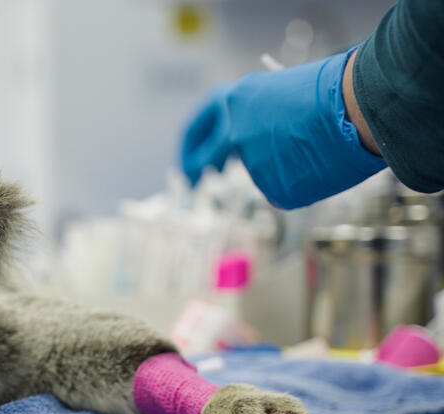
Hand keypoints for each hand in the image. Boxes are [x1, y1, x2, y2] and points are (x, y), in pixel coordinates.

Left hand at [180, 49, 386, 209]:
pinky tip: (318, 165)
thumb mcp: (281, 93)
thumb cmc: (333, 91)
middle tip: (202, 179)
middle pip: (207, 160)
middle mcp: (235, 132)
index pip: (197, 127)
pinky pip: (281, 189)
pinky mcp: (272, 187)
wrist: (359, 107)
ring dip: (278, 167)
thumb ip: (258, 116)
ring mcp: (252, 162)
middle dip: (200, 170)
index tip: (187, 159)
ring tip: (312, 149)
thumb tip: (253, 137)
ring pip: (258, 172)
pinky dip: (298, 182)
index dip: (190, 145)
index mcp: (235, 100)